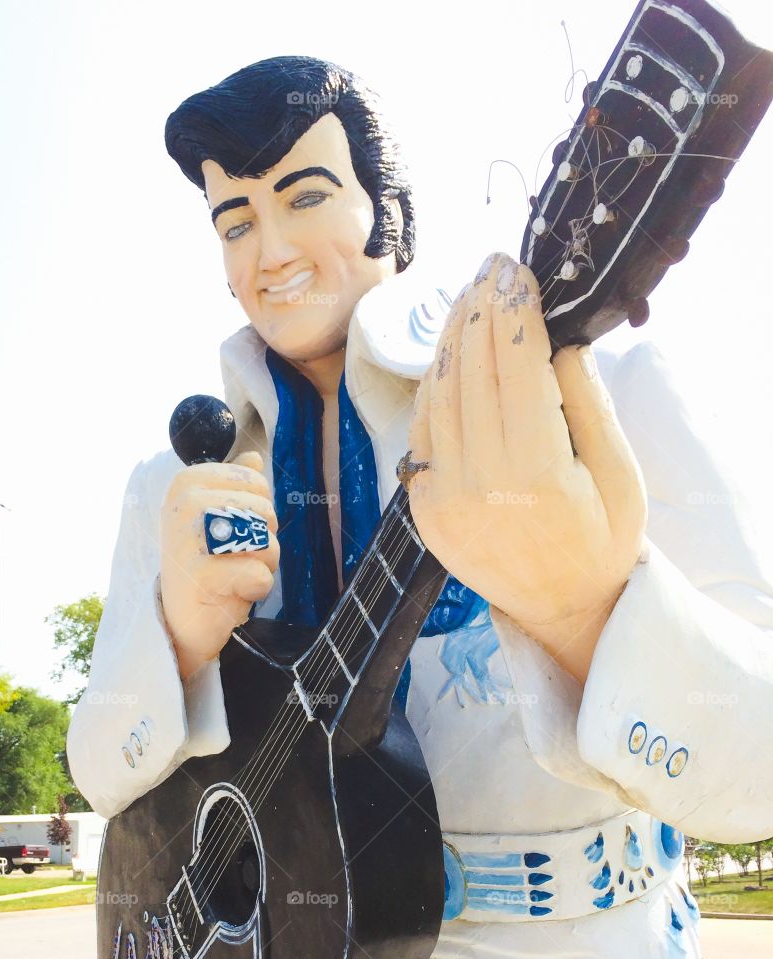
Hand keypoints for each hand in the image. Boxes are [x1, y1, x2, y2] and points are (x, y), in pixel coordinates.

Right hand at [159, 451, 279, 680]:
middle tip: (235, 559)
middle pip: (266, 511)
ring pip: (268, 542)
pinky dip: (257, 589)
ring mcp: (188, 540)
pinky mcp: (200, 577)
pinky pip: (260, 575)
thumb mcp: (217, 519)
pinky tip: (233, 593)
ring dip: (264, 565)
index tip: (232, 532)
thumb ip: (235, 485)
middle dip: (264, 541)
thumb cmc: (206, 565)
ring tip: (236, 576)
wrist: (182, 621)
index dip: (259, 511)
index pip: (257, 481)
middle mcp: (183, 506)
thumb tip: (254, 456)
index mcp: (186, 483)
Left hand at [407, 252, 647, 682]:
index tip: (516, 270)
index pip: (517, 367)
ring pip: (438, 396)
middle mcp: (482, 482)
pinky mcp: (424, 509)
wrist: (562, 608)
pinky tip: (448, 357)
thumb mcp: (619, 472)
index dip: (514, 310)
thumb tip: (556, 336)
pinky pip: (421, 432)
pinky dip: (432, 387)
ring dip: (450, 340)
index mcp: (539, 473)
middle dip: (479, 310)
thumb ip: (585, 402)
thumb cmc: (603, 540)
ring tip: (467, 300)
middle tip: (489, 268)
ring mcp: (444, 498)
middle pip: (472, 371)